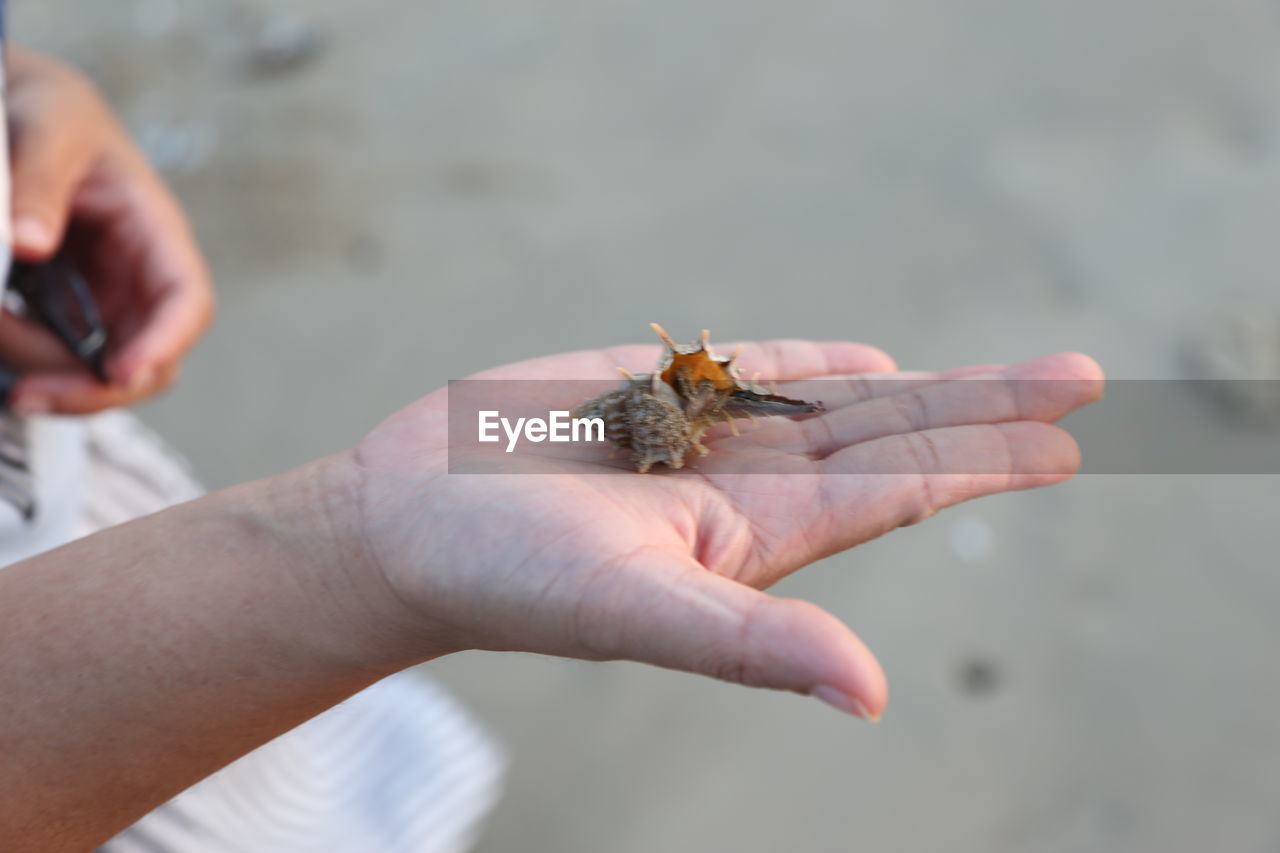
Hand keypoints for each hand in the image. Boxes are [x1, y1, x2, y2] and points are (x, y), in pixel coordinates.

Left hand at [0, 47, 213, 413]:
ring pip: (101, 372)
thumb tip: (26, 242)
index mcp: (155, 233)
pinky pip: (59, 356)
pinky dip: (26, 359)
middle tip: (26, 394)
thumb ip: (38, 180)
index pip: (187, 301)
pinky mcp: (70, 313)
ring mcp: (107, 301)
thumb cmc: (52, 112)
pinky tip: (0, 332)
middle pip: (148, 359)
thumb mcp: (47, 127)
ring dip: (47, 375)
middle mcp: (140, 279)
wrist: (28, 111)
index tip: (120, 372)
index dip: (163, 342)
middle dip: (94, 388)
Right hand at [343, 339, 1103, 720]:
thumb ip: (751, 644)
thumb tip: (874, 696)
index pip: (902, 488)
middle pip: (893, 434)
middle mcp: (749, 485)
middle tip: (1081, 378)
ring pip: (836, 399)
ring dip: (920, 384)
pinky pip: (752, 371)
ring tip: (1003, 377)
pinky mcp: (650, 393)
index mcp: (761, 535)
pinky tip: (869, 364)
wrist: (411, 525)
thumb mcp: (636, 610)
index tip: (1070, 437)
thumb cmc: (513, 578)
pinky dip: (815, 364)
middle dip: (986, 406)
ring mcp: (703, 437)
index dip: (988, 461)